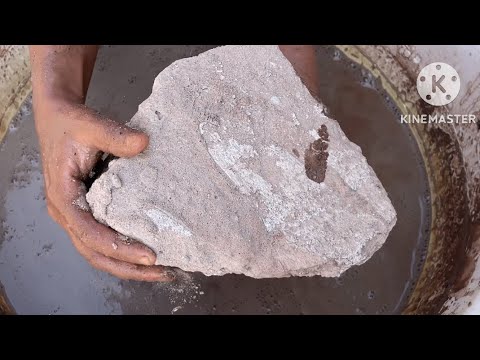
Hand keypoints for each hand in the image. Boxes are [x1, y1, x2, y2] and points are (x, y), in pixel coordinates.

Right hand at [34, 99, 173, 281]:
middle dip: (127, 267)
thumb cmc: (70, 122)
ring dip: (127, 264)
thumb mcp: (90, 125)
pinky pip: (103, 238)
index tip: (149, 255)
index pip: (90, 233)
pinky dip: (124, 249)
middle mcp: (67, 213)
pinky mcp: (87, 211)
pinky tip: (147, 250)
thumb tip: (144, 143)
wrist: (58, 117)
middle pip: (95, 253)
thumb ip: (115, 135)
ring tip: (159, 270)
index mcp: (63, 197)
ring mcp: (76, 215)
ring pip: (98, 251)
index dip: (119, 248)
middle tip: (161, 271)